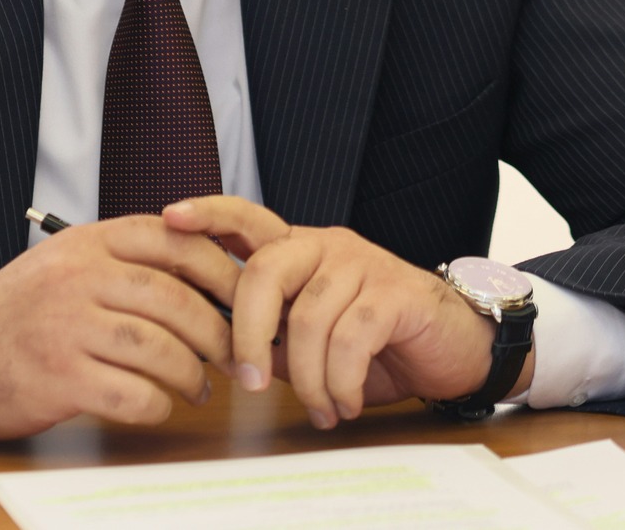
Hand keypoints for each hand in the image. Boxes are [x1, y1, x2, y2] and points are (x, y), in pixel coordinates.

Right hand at [0, 215, 238, 438]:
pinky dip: (156, 405)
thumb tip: (208, 276)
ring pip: (159, 349)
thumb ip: (124, 260)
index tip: (248, 296)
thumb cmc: (17, 313)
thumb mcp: (65, 263)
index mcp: (85, 242)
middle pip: (174, 299)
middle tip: (235, 354)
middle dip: (217, 332)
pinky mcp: (56, 378)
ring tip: (199, 385)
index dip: (222, 269)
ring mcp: (64, 328)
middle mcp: (76, 278)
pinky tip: (158, 406)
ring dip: (192, 374)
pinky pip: (131, 395)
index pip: (174, 241)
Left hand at [162, 197, 524, 429]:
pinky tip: (346, 402)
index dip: (208, 215)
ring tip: (321, 408)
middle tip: (248, 385)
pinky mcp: (396, 294)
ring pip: (308, 317)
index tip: (170, 217)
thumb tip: (217, 351)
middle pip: (265, 272)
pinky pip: (351, 339)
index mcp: (298, 249)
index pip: (246, 217)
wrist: (454, 346)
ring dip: (306, 378)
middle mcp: (326, 246)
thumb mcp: (312, 336)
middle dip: (246, 334)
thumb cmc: (376, 341)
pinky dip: (341, 381)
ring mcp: (362, 264)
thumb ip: (270, 331)